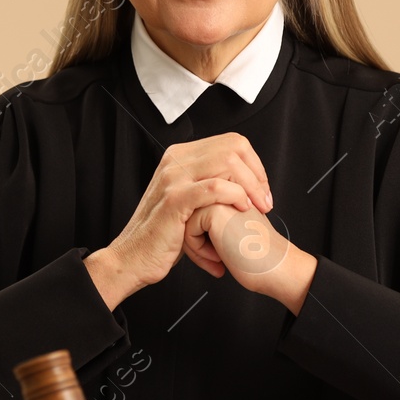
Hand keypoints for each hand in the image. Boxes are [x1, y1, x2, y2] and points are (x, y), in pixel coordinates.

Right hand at [84, 132, 273, 309]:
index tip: (262, 190)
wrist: (134, 258)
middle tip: (265, 201)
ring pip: (226, 162)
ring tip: (258, 207)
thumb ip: (207, 183)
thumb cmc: (164, 236)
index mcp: (180, 156)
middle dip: (257, 174)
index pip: (231, 142)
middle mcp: (175, 160)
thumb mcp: (187, 201)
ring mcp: (173, 178)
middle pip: (233, 147)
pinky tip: (243, 209)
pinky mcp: (174, 200)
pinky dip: (236, 196)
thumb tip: (243, 180)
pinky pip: (215, 187)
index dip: (254, 164)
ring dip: (251, 185)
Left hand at [183, 202, 315, 313]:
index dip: (202, 236)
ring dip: (196, 245)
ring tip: (217, 258)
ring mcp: (220, 196)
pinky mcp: (214, 208)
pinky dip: (198, 249)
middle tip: (216, 257)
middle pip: (188, 212)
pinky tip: (219, 256)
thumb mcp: (230, 229)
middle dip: (195, 240)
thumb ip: (211, 218)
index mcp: (231, 190)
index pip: (197, 209)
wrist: (276, 267)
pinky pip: (187, 228)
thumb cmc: (256, 256)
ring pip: (185, 219)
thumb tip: (185, 221)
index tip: (219, 252)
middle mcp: (226, 188)